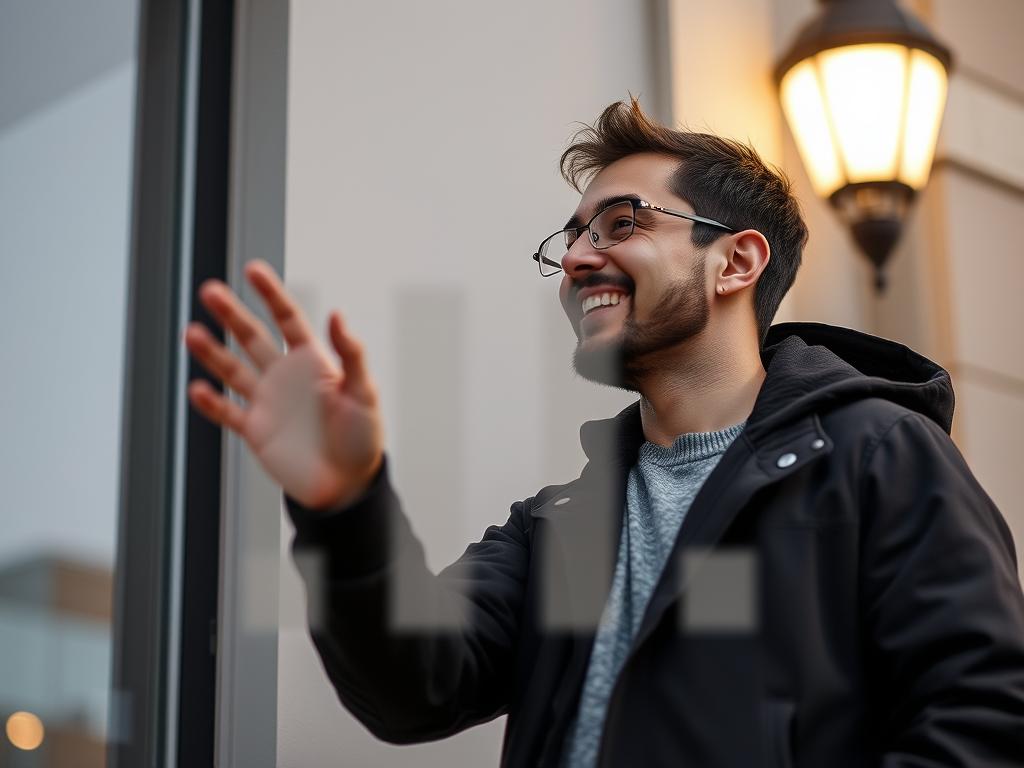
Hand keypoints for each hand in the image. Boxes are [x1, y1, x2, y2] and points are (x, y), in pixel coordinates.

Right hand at [184, 260, 383, 510]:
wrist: (349, 484)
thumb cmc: (363, 437)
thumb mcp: (363, 391)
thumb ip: (350, 353)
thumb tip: (337, 314)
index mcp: (312, 361)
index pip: (287, 318)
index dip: (270, 294)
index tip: (252, 269)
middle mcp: (285, 375)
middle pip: (252, 336)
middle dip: (231, 314)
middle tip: (210, 291)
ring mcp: (268, 401)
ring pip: (233, 369)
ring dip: (212, 352)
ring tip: (191, 332)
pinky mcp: (256, 430)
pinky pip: (228, 412)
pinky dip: (211, 402)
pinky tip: (198, 388)